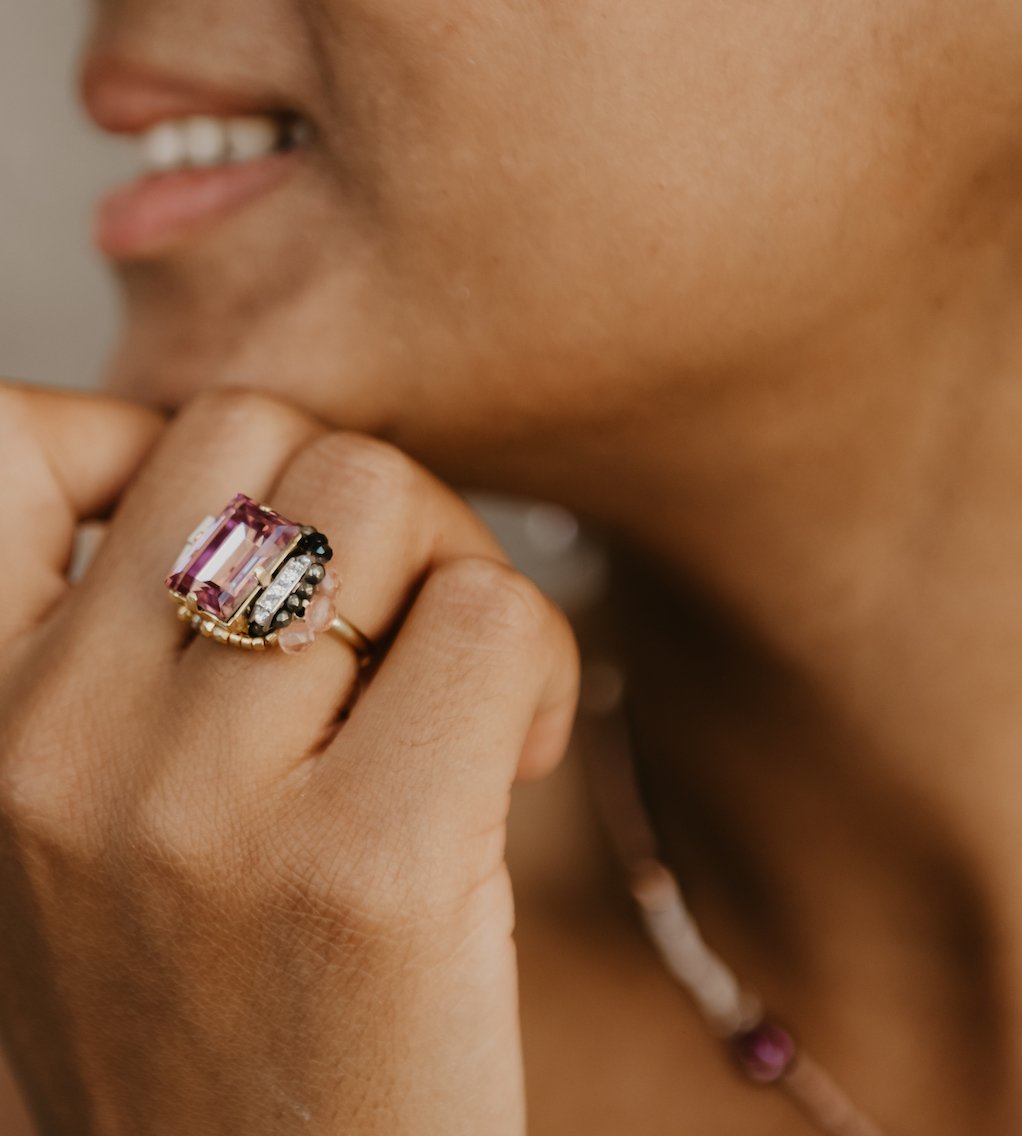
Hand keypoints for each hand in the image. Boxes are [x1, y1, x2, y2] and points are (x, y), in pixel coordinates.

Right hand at [0, 386, 578, 1134]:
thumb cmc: (202, 1022)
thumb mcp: (86, 838)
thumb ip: (128, 670)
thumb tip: (274, 497)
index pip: (16, 444)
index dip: (149, 442)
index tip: (253, 538)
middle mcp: (58, 750)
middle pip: (259, 432)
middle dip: (359, 500)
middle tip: (404, 622)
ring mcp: (205, 809)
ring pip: (380, 493)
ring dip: (456, 569)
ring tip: (466, 696)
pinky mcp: (370, 865)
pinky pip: (488, 615)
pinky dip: (536, 658)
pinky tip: (516, 755)